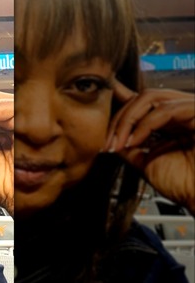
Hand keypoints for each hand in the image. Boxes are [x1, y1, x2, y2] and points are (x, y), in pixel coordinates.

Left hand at [104, 82, 194, 213]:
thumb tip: (109, 137)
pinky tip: (134, 141)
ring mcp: (191, 111)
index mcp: (171, 121)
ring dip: (127, 120)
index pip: (141, 102)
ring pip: (150, 98)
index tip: (98, 111)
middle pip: (141, 97)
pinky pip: (166, 110)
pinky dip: (144, 125)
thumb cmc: (184, 185)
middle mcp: (181, 112)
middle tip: (106, 141)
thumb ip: (129, 147)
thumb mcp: (145, 161)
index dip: (119, 102)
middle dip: (118, 118)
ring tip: (118, 143)